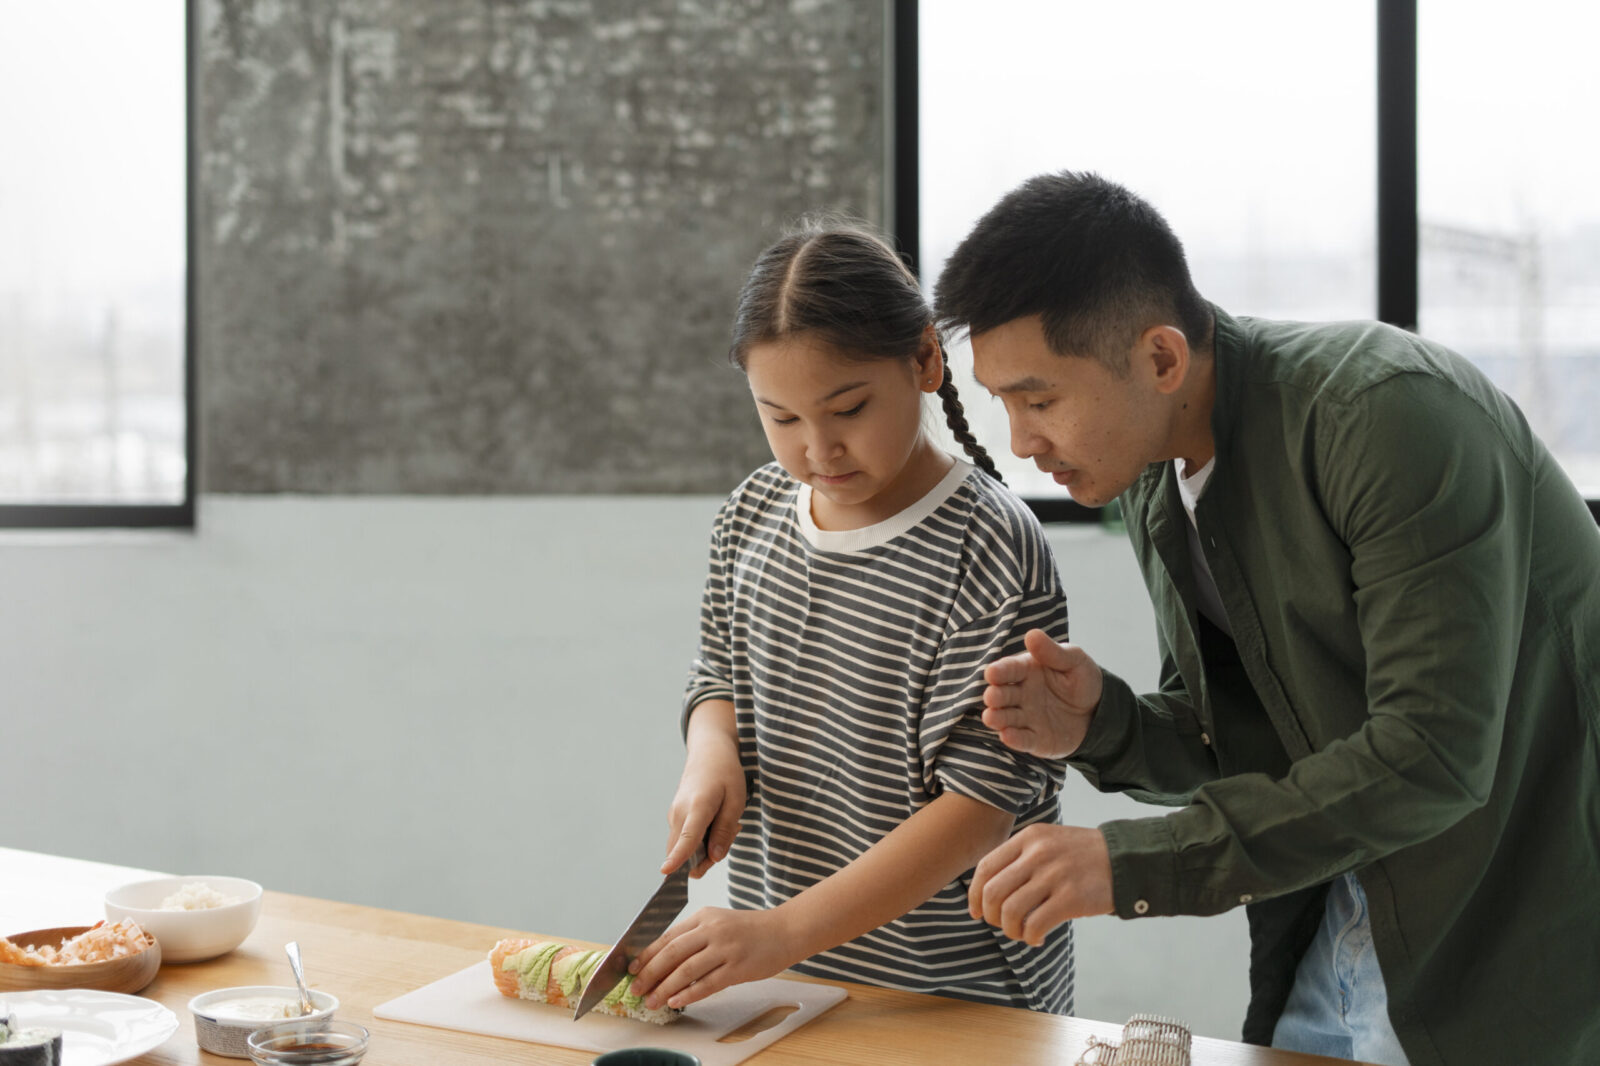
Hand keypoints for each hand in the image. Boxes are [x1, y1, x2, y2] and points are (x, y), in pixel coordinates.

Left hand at [628, 907, 795, 1009]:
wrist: (785, 930)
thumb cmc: (751, 930)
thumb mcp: (719, 922)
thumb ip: (694, 937)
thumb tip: (663, 960)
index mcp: (704, 916)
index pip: (668, 937)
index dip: (647, 955)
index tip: (632, 968)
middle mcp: (713, 930)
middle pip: (673, 953)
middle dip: (650, 973)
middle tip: (636, 988)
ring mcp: (726, 949)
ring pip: (686, 970)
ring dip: (665, 987)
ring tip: (652, 1000)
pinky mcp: (738, 967)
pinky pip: (708, 983)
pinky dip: (689, 993)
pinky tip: (676, 1000)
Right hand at [662, 739, 745, 877]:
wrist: (708, 754)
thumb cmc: (725, 774)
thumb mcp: (736, 801)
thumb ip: (724, 831)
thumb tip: (714, 858)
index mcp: (697, 807)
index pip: (687, 838)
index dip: (678, 857)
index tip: (666, 872)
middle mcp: (679, 813)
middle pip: (686, 852)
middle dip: (708, 857)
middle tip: (732, 831)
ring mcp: (674, 816)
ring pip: (686, 848)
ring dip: (707, 847)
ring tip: (726, 822)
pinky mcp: (675, 818)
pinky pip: (686, 839)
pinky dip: (701, 839)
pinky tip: (716, 821)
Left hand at [968, 824, 1112, 944]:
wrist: (1125, 858)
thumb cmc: (1082, 855)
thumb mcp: (1048, 841)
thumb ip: (1020, 858)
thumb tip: (987, 891)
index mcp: (1028, 838)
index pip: (985, 867)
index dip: (974, 894)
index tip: (976, 911)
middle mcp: (1038, 854)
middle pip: (993, 892)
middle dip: (991, 916)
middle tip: (1002, 925)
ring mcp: (1054, 876)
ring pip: (1010, 912)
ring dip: (1010, 930)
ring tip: (1022, 933)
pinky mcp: (1071, 898)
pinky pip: (1035, 925)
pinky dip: (1029, 937)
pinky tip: (1037, 938)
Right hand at [982, 630, 1103, 758]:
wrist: (1099, 711)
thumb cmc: (1082, 679)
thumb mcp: (1074, 660)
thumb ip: (1052, 651)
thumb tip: (1032, 634)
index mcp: (1026, 671)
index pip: (1009, 670)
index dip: (999, 671)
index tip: (991, 673)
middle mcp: (1021, 694)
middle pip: (1002, 695)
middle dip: (995, 696)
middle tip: (991, 696)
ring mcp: (1026, 717)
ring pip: (1006, 718)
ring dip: (997, 718)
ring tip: (991, 717)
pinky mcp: (1034, 739)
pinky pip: (1022, 740)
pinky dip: (1013, 739)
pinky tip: (1007, 736)